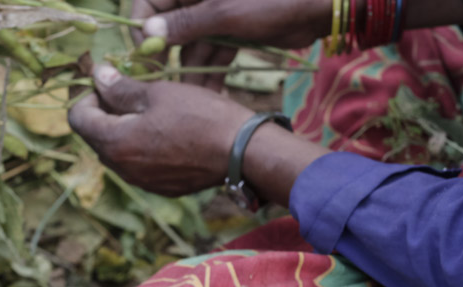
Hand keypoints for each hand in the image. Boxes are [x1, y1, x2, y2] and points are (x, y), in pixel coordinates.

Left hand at [68, 64, 253, 196]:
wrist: (240, 152)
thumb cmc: (200, 116)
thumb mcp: (158, 93)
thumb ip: (120, 89)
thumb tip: (97, 77)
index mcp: (114, 144)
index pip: (77, 118)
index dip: (88, 96)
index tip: (109, 84)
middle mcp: (122, 169)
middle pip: (95, 137)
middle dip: (106, 114)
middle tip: (133, 94)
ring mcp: (141, 182)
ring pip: (118, 152)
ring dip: (125, 131)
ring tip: (154, 113)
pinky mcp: (160, 188)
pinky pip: (139, 165)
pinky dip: (144, 148)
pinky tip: (169, 135)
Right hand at [132, 0, 331, 88]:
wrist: (318, 4)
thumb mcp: (224, 12)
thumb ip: (185, 24)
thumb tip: (147, 34)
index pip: (148, 3)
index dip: (143, 30)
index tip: (145, 57)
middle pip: (169, 30)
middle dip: (166, 59)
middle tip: (162, 89)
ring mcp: (215, 15)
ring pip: (191, 46)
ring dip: (190, 73)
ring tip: (190, 101)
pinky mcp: (232, 31)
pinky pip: (212, 53)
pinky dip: (210, 72)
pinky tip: (208, 96)